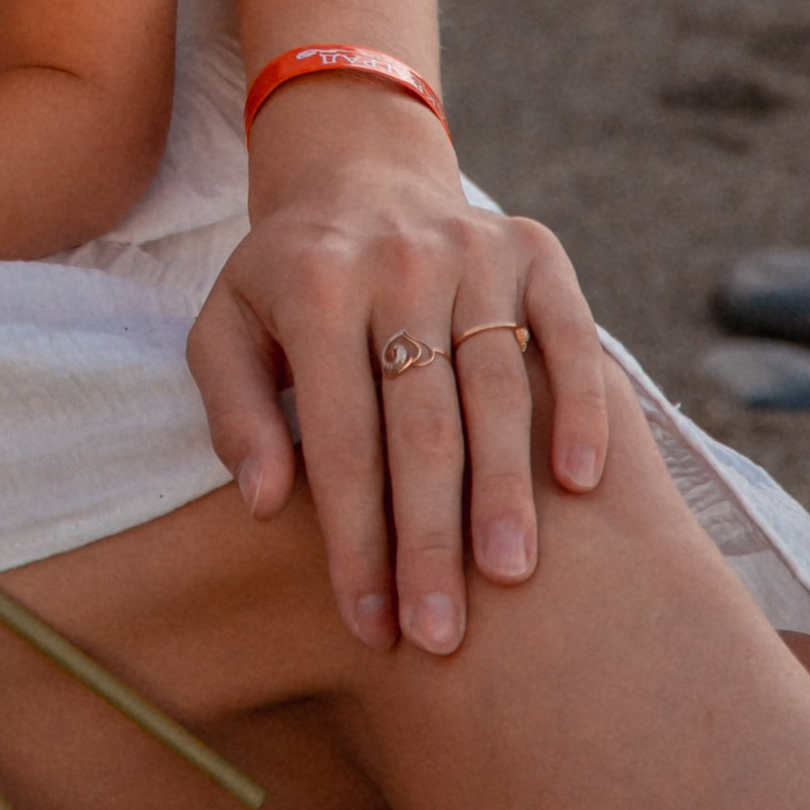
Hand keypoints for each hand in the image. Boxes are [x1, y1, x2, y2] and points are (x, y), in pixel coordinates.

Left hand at [185, 111, 609, 656]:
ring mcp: (475, 252)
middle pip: (422, 425)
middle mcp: (398, 263)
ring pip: (498, 390)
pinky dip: (583, 410)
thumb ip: (234, 411)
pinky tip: (581, 487)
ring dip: (506, 491)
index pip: (340, 437)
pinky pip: (570, 338)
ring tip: (510, 579)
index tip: (369, 625)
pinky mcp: (537, 251)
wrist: (359, 176)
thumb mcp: (226, 328)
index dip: (355, 539)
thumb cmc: (286, 281)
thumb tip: (263, 501)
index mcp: (314, 285)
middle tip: (441, 634)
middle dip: (431, 539)